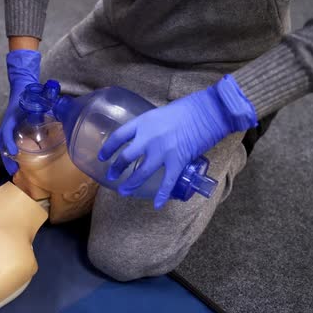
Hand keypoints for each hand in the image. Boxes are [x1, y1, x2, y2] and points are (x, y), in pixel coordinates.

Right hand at [0, 49, 40, 174]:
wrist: (22, 86)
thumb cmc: (30, 93)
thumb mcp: (40, 100)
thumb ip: (50, 106)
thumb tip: (64, 115)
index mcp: (12, 116)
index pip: (6, 131)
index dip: (9, 142)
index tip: (14, 152)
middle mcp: (7, 123)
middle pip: (1, 143)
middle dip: (6, 158)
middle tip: (14, 171)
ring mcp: (7, 127)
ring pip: (2, 145)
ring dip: (7, 158)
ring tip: (14, 172)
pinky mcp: (10, 130)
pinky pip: (7, 144)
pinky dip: (10, 154)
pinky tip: (18, 164)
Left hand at [98, 75, 257, 208]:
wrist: (209, 111)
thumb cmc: (189, 107)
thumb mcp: (161, 112)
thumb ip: (152, 126)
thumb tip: (147, 135)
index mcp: (143, 123)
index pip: (118, 137)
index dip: (108, 148)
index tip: (102, 156)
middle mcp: (148, 138)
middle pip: (126, 157)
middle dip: (117, 168)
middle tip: (112, 176)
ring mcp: (162, 151)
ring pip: (141, 172)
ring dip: (131, 184)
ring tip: (124, 192)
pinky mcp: (177, 161)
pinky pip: (167, 182)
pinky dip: (162, 195)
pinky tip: (158, 205)